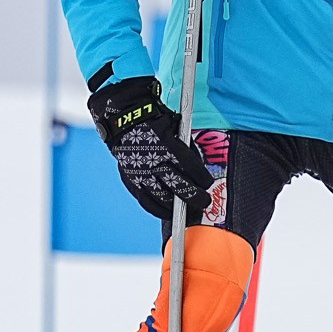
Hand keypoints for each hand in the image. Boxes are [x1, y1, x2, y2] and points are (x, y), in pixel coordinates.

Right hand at [87, 76, 213, 216]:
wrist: (124, 119)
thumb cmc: (156, 122)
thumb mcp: (176, 129)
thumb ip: (187, 149)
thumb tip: (198, 171)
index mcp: (169, 146)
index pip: (191, 168)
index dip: (202, 179)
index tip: (208, 184)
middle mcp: (155, 161)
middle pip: (180, 186)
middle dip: (195, 198)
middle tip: (204, 202)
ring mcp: (141, 172)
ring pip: (162, 197)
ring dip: (177, 207)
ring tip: (188, 211)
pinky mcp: (131, 178)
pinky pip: (145, 199)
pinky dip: (157, 208)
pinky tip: (166, 212)